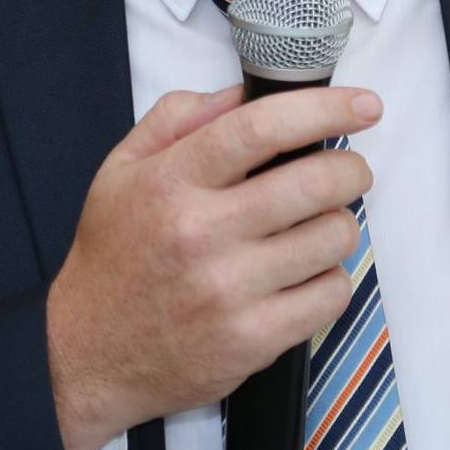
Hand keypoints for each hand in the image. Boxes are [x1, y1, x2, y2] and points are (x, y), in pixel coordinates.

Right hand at [44, 84, 380, 449]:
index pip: (261, 128)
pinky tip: (304, 274)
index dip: (324, 109)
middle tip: (349, 171)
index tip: (363, 105)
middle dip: (351, 169)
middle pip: (315, 181)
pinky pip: (331, 295)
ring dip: (339, 225)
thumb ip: (178, 118)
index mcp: (172, 182)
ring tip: (316, 226)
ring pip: (333, 237)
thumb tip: (242, 94)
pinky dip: (330, 279)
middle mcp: (202, 233)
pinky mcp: (252, 340)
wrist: (86, 355)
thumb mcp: (122, 169)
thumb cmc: (113, 257)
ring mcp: (229, 291)